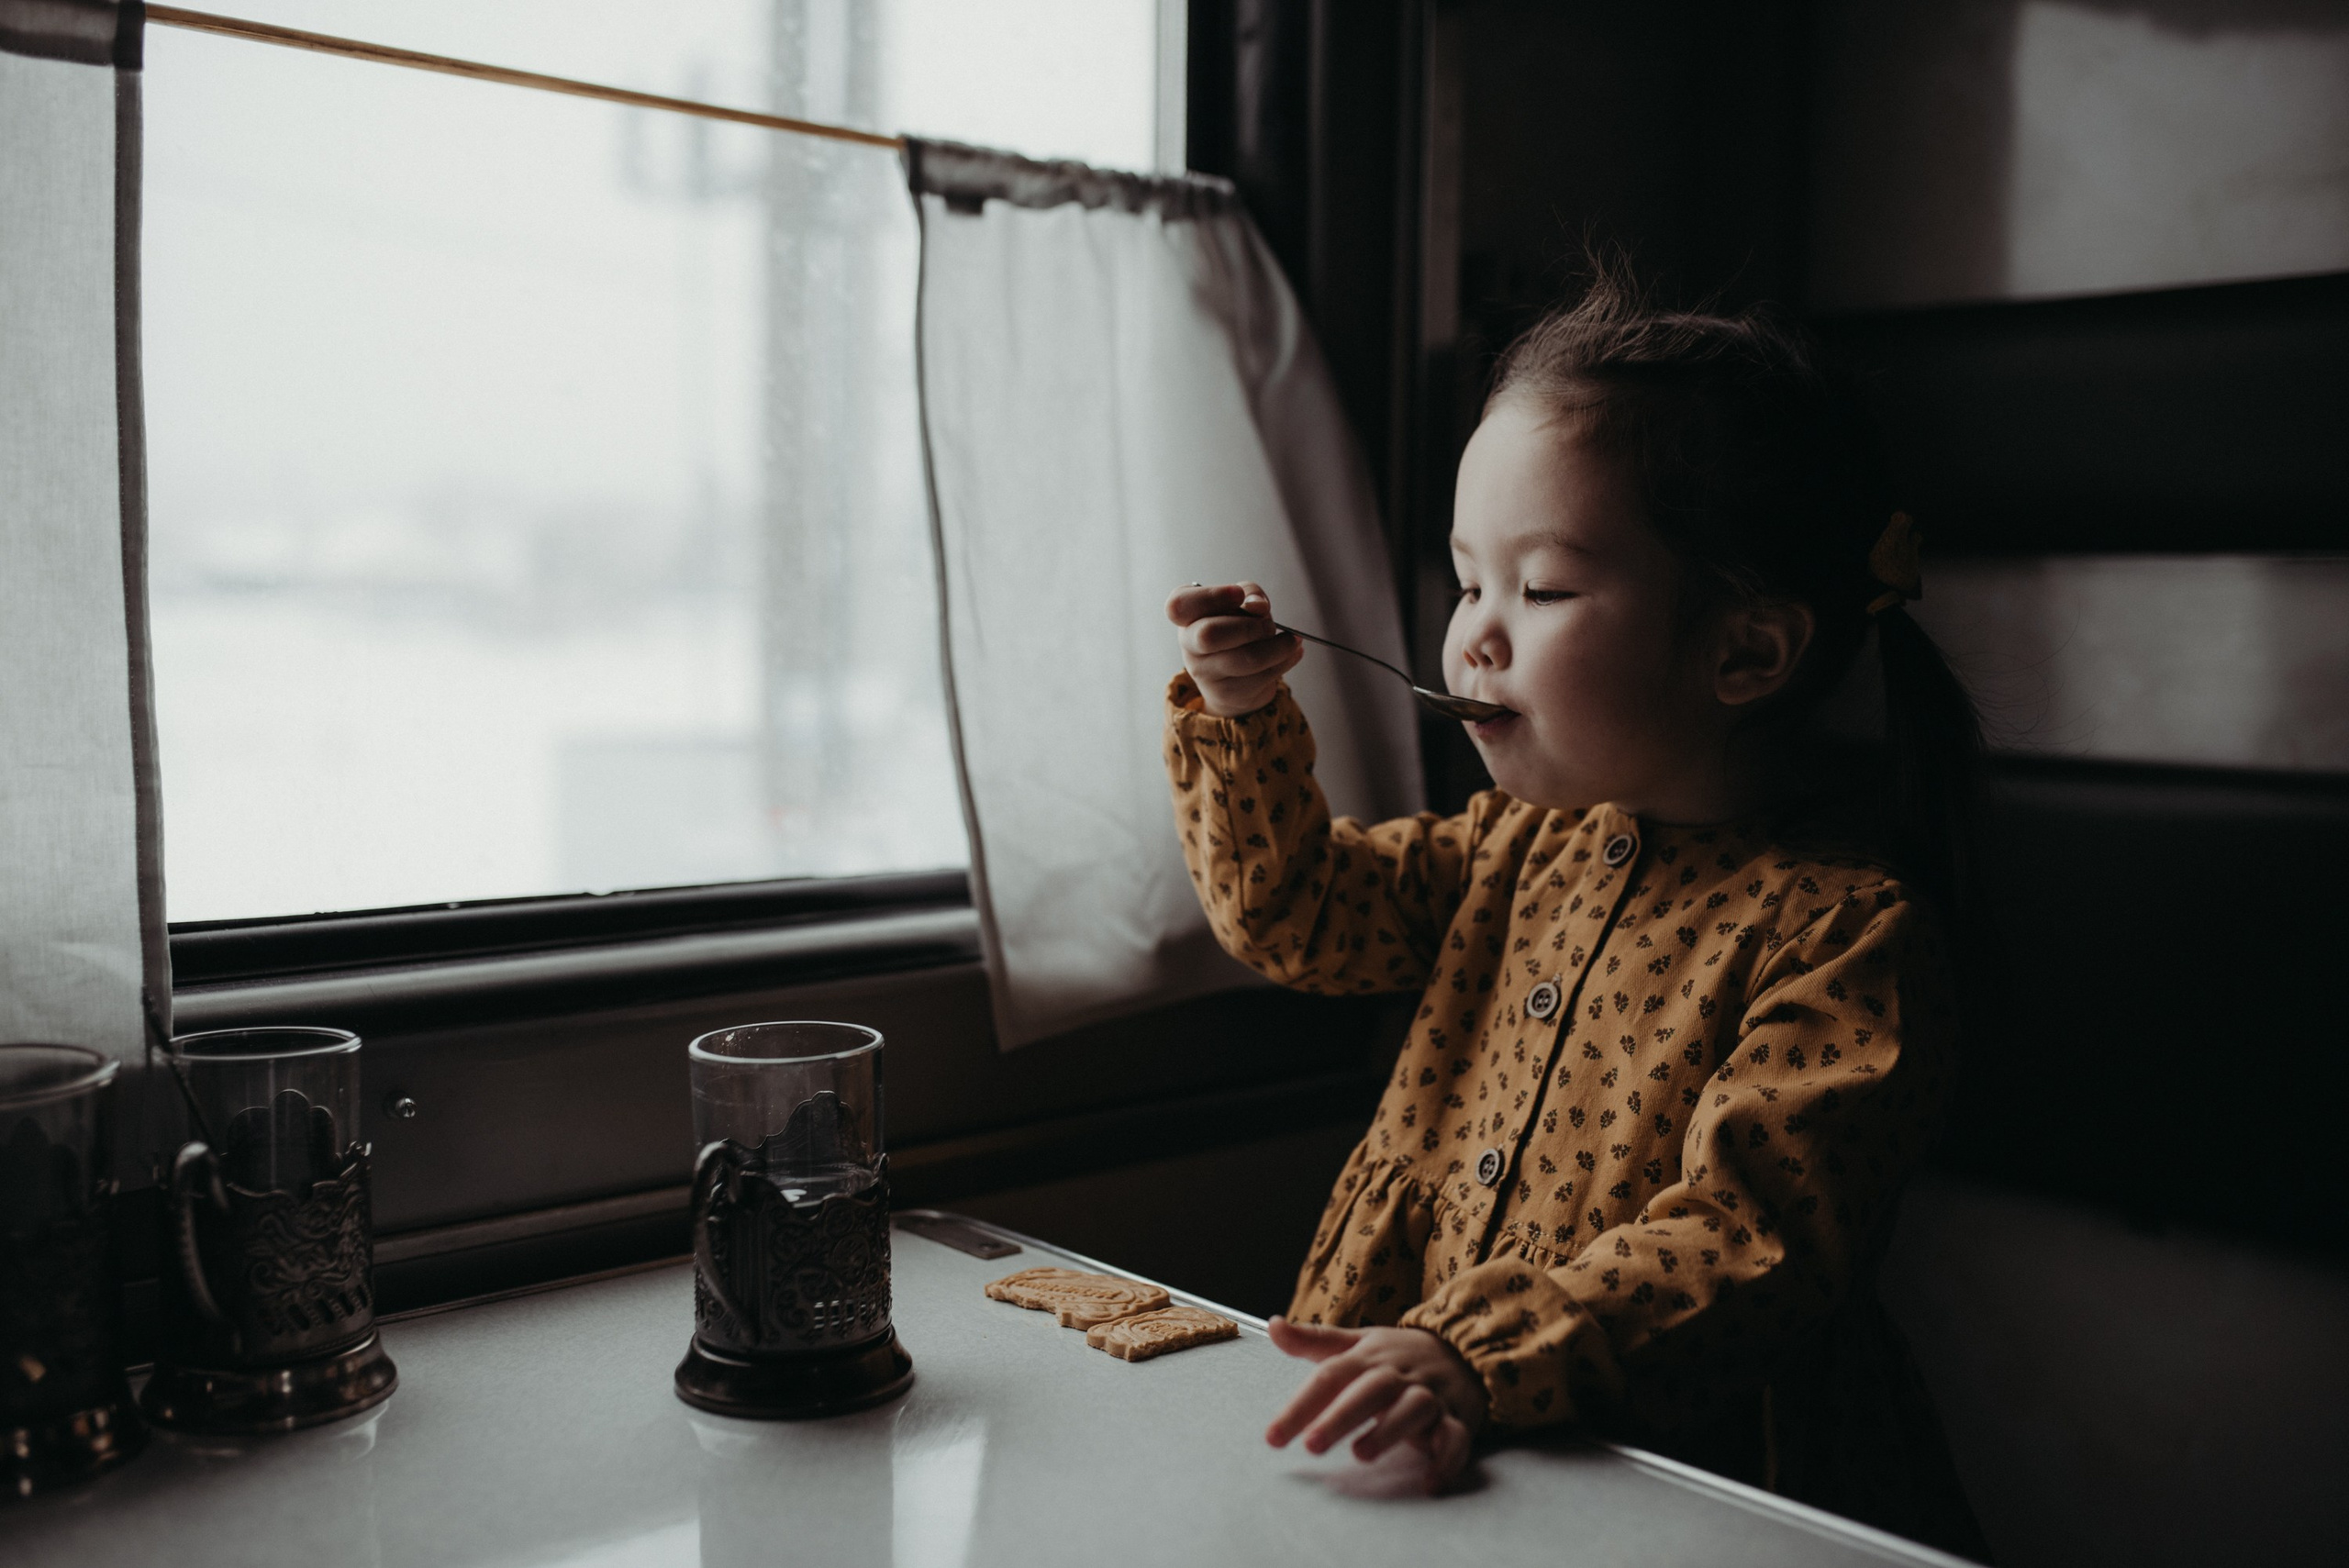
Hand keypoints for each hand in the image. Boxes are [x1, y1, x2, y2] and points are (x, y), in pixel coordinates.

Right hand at [1166, 581, 1303, 718]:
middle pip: (1209, 635)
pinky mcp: (1227, 694)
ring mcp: (1205, 673)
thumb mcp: (1242, 603)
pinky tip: (1290, 653)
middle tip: (1269, 625)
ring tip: (1291, 640)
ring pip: (1245, 659)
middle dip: (1250, 627)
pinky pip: (1263, 676)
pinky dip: (1285, 661)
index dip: (1212, 597)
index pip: (1179, 605)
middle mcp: (1189, 644)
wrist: (1236, 676)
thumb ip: (1250, 594)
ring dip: (1278, 647)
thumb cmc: (1237, 629)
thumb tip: (1258, 606)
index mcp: (1186, 615)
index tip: (1239, 595)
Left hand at [1264, 1317, 1485, 1489]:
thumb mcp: (1357, 1343)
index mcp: (1369, 1358)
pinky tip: (1429, 1483)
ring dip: (1390, 1430)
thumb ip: (1315, 1340)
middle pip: (1370, 1390)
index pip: (1330, 1377)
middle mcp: (1399, 1375)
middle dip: (1341, 1416)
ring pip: (1414, 1409)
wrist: (1463, 1350)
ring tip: (1361, 1454)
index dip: (1301, 1406)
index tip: (1273, 1438)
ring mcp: (1431, 1396)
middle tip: (1312, 1444)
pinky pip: (1456, 1439)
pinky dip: (1446, 1461)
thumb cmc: (1397, 1356)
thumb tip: (1273, 1326)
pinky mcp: (1458, 1419)